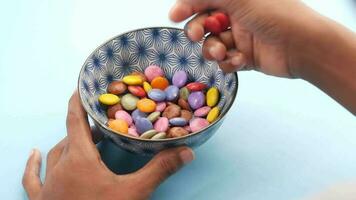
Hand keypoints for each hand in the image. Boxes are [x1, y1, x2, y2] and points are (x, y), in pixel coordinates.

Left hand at [22, 92, 193, 199]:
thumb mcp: (133, 192)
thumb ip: (159, 170)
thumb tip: (186, 151)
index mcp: (79, 158)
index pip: (76, 121)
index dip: (79, 101)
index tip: (83, 87)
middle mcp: (60, 166)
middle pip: (71, 136)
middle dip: (86, 126)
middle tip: (103, 122)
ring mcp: (48, 183)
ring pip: (57, 153)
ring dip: (70, 142)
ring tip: (84, 137)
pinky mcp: (42, 199)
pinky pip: (33, 177)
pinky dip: (33, 164)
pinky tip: (33, 155)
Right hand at [169, 0, 323, 77]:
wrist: (302, 46)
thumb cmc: (275, 15)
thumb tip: (181, 2)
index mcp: (236, 0)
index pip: (204, 2)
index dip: (187, 7)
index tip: (174, 16)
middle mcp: (237, 17)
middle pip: (205, 24)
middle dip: (198, 31)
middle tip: (197, 36)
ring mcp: (241, 38)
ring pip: (213, 45)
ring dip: (214, 49)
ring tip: (223, 51)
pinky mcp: (245, 58)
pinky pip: (226, 61)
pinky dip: (229, 62)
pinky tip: (240, 60)